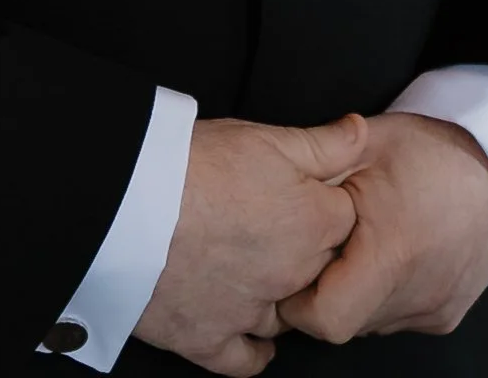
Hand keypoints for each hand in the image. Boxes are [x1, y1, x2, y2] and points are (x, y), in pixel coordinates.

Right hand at [134, 114, 368, 375]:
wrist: (126, 203)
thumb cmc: (190, 162)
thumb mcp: (263, 136)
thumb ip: (322, 141)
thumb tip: (360, 133)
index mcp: (312, 223)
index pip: (345, 220)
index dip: (322, 202)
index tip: (300, 193)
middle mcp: (293, 277)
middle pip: (321, 268)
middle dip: (305, 250)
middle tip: (270, 224)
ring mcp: (253, 313)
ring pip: (287, 314)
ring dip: (278, 295)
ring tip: (253, 267)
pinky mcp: (211, 338)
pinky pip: (247, 360)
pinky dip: (251, 348)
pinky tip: (247, 330)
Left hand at [277, 112, 487, 343]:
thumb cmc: (426, 153)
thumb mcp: (363, 146)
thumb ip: (314, 171)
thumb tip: (265, 184)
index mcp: (391, 254)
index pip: (326, 318)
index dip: (296, 301)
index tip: (286, 266)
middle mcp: (415, 296)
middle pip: (344, 322)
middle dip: (319, 293)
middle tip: (314, 247)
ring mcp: (433, 311)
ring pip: (367, 323)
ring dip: (349, 292)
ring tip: (350, 245)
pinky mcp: (444, 317)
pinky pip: (393, 317)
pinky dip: (376, 294)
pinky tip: (379, 254)